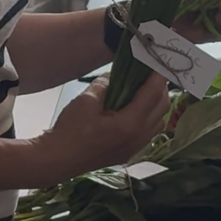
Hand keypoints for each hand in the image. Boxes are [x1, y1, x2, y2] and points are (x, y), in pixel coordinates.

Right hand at [36, 75, 171, 178]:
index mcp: (130, 123)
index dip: (158, 75)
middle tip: (150, 72)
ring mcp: (135, 147)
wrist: (58, 160)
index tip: (157, 60)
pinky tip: (135, 110)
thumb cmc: (70, 130)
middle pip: (162, 107)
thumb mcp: (86, 101)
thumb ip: (105, 85)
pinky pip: (149, 132)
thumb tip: (114, 77)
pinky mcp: (128, 153)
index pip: (153, 94)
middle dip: (160, 87)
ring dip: (157, 104)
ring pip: (159, 121)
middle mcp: (138, 137)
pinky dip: (149, 117)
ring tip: (144, 89)